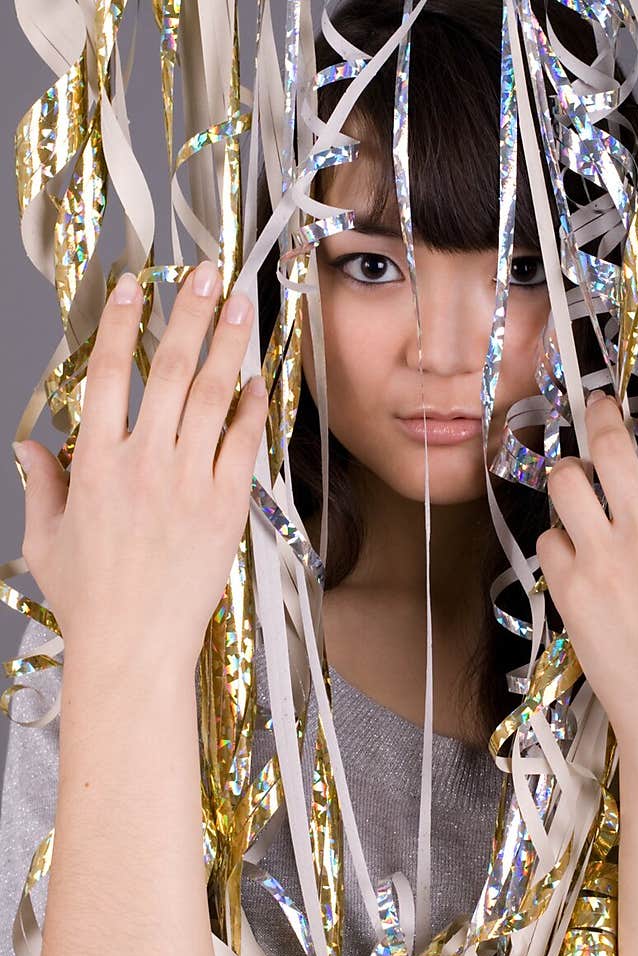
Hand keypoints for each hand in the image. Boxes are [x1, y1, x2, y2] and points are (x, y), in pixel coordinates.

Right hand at [16, 261, 267, 667]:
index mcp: (95, 463)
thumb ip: (40, 484)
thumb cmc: (90, 601)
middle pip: (170, 369)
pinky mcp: (226, 509)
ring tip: (241, 302)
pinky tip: (257, 379)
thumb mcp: (46, 539)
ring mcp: (189, 484)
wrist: (135, 649)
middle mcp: (144, 463)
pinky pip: (243, 445)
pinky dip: (251, 408)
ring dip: (227, 343)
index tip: (135, 285)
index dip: (124, 323)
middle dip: (189, 312)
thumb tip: (26, 445)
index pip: (110, 373)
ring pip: (212, 397)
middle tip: (205, 271)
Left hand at [535, 394, 637, 750]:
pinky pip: (547, 541)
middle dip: (601, 412)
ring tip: (575, 476)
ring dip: (569, 471)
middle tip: (598, 406)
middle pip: (609, 445)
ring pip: (565, 482)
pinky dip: (556, 538)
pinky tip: (570, 549)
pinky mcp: (569, 592)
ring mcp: (603, 562)